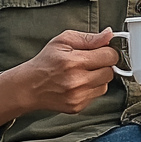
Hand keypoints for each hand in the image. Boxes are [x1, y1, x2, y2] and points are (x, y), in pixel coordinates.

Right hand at [0, 28, 118, 139]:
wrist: (30, 86)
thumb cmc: (46, 62)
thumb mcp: (63, 41)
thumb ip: (89, 38)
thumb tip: (108, 34)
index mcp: (74, 61)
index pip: (110, 56)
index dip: (108, 51)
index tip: (101, 50)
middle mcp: (77, 81)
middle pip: (110, 71)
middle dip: (103, 64)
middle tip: (90, 61)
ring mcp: (78, 96)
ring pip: (105, 84)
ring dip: (98, 77)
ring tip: (82, 73)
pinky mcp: (78, 107)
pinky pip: (97, 95)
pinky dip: (91, 88)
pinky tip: (78, 83)